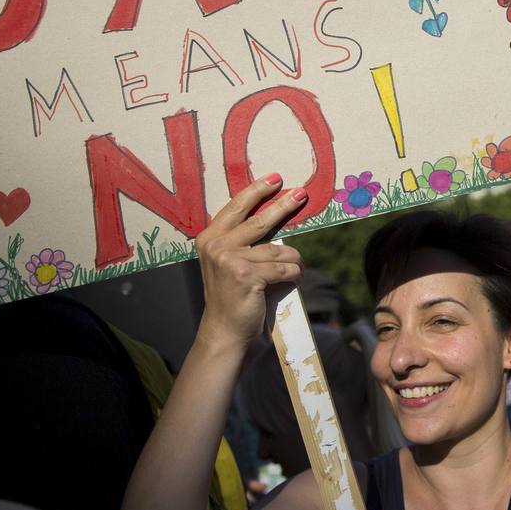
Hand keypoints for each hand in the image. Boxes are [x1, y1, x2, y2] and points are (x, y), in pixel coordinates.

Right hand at [194, 173, 306, 353]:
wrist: (224, 330)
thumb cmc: (231, 294)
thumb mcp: (226, 261)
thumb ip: (240, 239)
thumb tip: (273, 212)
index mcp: (209, 237)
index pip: (236, 207)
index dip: (256, 191)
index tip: (275, 179)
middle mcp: (216, 245)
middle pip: (259, 220)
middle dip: (283, 206)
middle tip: (301, 194)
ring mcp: (230, 260)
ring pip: (279, 250)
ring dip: (294, 260)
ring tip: (297, 268)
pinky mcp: (247, 275)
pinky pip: (284, 268)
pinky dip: (295, 274)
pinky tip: (296, 278)